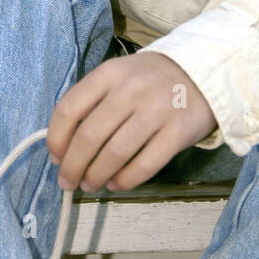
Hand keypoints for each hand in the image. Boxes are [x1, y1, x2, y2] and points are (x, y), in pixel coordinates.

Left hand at [46, 52, 216, 192]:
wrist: (202, 73)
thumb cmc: (149, 81)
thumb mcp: (118, 77)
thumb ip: (92, 103)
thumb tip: (64, 150)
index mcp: (109, 74)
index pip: (69, 109)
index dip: (56, 139)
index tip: (56, 158)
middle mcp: (130, 90)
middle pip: (89, 137)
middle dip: (73, 167)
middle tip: (68, 182)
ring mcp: (156, 111)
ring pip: (115, 154)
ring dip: (96, 176)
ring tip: (91, 185)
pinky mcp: (178, 132)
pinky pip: (145, 165)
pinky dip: (126, 180)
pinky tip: (117, 184)